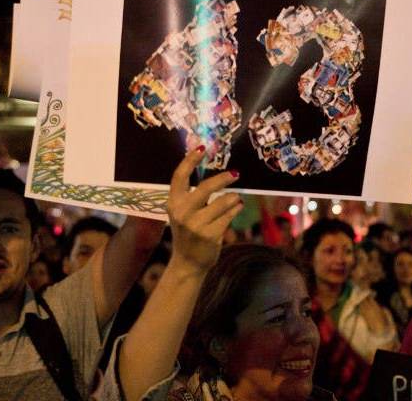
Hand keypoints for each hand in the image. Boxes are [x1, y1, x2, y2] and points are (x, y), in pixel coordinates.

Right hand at [168, 146, 242, 273]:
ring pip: (222, 202)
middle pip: (205, 187)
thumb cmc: (188, 233)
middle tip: (235, 173)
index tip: (201, 148)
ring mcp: (196, 225)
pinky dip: (236, 209)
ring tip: (236, 198)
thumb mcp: (182, 213)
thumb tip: (214, 174)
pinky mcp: (210, 235)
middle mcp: (182, 213)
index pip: (179, 177)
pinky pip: (229, 215)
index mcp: (173, 203)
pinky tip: (237, 207)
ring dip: (233, 198)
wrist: (187, 263)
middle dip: (223, 179)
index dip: (189, 160)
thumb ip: (192, 195)